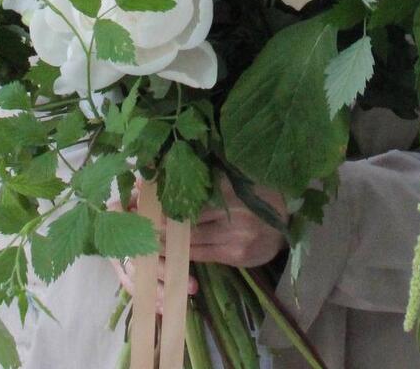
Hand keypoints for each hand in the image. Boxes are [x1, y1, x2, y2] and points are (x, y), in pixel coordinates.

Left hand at [107, 175, 288, 313]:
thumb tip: (159, 165)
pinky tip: (167, 251)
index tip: (136, 195)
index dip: (160, 196)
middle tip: (133, 219)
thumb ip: (202, 174)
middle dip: (158, 220)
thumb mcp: (229, 177)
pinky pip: (201, 255)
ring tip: (144, 235)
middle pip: (184, 216)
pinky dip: (181, 254)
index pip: (186, 191)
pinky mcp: (235, 255)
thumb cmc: (252, 193)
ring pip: (189, 239)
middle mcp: (231, 208)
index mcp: (226, 183)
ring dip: (165, 240)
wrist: (286, 221)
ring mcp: (234, 233)